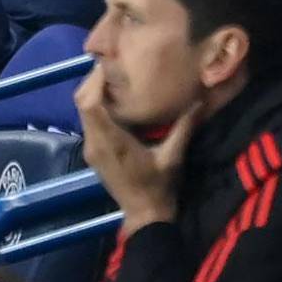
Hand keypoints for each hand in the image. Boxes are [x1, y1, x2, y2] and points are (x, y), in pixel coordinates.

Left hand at [75, 66, 200, 237]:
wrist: (144, 217)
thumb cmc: (159, 188)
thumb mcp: (173, 157)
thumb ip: (184, 127)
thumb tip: (199, 101)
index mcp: (110, 141)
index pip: (91, 103)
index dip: (96, 80)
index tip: (111, 63)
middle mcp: (94, 142)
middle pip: (82, 102)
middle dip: (93, 81)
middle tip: (113, 65)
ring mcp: (91, 148)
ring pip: (83, 111)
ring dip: (93, 91)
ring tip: (114, 77)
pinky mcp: (93, 152)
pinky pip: (88, 120)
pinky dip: (96, 105)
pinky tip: (115, 99)